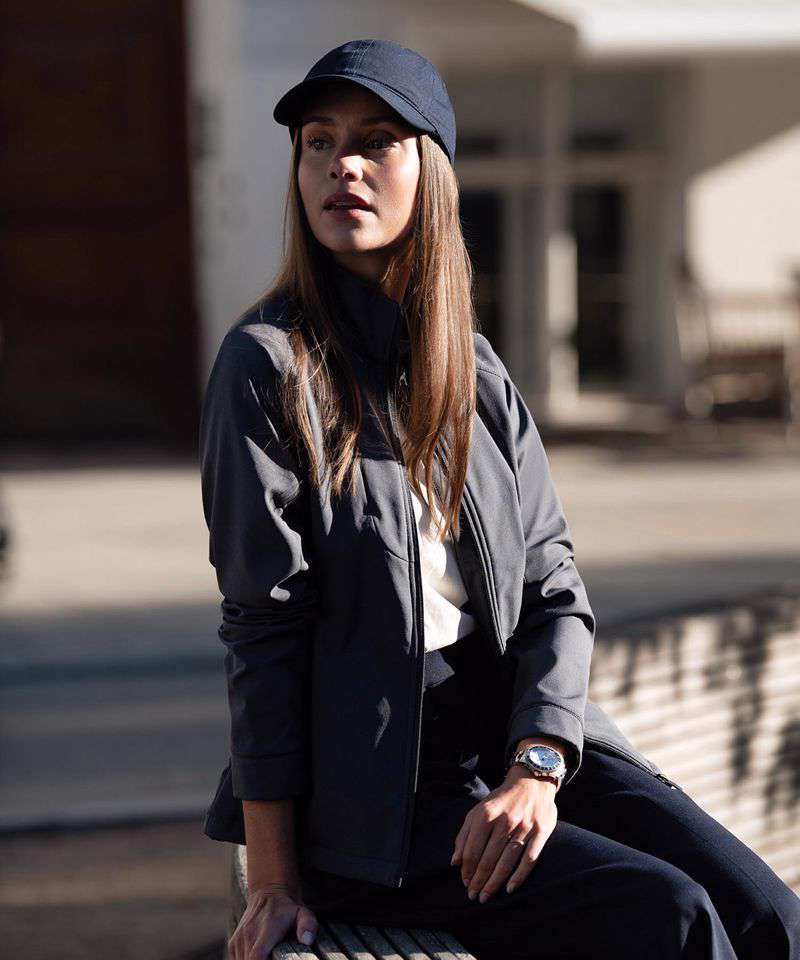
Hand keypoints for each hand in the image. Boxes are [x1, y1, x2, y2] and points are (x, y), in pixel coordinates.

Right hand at [227, 882, 318, 959]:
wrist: (268, 892)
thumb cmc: (288, 908)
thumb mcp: (303, 913)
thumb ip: (308, 925)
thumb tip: (307, 940)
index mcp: (267, 929)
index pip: (257, 956)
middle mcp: (249, 933)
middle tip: (275, 958)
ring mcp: (239, 938)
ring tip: (268, 956)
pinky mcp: (233, 943)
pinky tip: (259, 957)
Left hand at [451, 767, 557, 902]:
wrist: (531, 782)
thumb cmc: (501, 800)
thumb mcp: (478, 811)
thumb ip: (464, 835)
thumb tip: (455, 862)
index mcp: (486, 814)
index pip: (473, 850)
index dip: (467, 870)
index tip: (465, 882)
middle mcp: (505, 821)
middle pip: (488, 859)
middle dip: (479, 881)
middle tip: (474, 896)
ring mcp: (524, 827)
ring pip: (507, 862)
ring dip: (495, 883)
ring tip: (486, 896)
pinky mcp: (541, 832)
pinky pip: (529, 859)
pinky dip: (519, 876)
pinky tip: (509, 889)